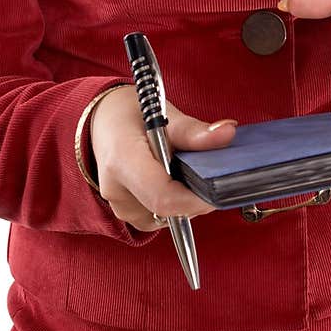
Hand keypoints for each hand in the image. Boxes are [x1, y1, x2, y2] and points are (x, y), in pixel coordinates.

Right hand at [90, 87, 237, 230]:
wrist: (103, 120)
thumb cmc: (132, 113)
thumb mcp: (165, 114)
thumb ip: (195, 131)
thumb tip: (228, 133)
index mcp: (122, 160)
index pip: (163, 196)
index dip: (196, 199)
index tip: (218, 188)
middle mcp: (115, 189)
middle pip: (168, 209)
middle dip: (194, 196)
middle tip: (203, 169)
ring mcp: (118, 205)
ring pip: (166, 217)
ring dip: (184, 199)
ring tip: (181, 168)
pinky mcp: (125, 213)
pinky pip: (158, 218)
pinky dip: (172, 203)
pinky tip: (170, 180)